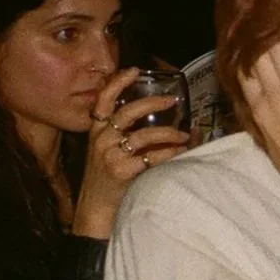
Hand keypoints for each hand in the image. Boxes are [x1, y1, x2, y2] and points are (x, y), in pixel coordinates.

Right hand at [74, 68, 188, 237]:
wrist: (94, 210)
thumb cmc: (106, 180)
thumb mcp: (105, 151)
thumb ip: (122, 134)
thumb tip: (156, 120)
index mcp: (96, 131)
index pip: (103, 100)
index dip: (118, 82)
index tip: (135, 70)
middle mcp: (101, 139)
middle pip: (128, 112)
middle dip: (153, 103)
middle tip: (173, 100)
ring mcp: (110, 155)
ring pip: (144, 135)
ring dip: (169, 133)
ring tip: (185, 135)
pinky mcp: (121, 171)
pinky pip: (151, 157)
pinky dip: (169, 153)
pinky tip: (180, 152)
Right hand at [240, 19, 279, 208]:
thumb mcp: (275, 145)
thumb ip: (269, 120)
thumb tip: (267, 108)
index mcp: (258, 109)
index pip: (244, 68)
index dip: (248, 47)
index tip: (254, 30)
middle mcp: (270, 95)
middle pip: (257, 51)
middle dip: (262, 28)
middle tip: (275, 8)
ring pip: (278, 45)